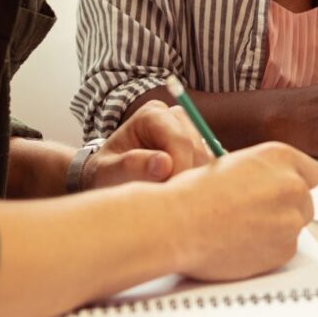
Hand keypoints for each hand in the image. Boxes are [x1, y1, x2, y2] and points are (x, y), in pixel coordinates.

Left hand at [83, 101, 209, 188]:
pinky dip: (198, 184)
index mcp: (152, 114)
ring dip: (193, 183)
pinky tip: (178, 194)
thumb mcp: (108, 172)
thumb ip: (132, 166)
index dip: (180, 170)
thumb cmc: (106, 174)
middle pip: (198, 150)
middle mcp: (175, 116)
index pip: (180, 141)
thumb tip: (164, 164)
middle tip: (166, 202)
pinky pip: (211, 167)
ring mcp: (190, 130)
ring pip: (208, 160)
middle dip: (186, 179)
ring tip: (167, 197)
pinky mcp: (200, 147)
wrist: (110, 178)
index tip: (168, 197)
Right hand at [166, 142, 317, 280]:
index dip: (293, 183)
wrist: (179, 223)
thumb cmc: (195, 192)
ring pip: (294, 225)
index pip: (310, 172)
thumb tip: (270, 183)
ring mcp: (291, 218)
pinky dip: (268, 250)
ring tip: (242, 229)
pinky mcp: (285, 249)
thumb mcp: (232, 164)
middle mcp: (291, 184)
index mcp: (279, 156)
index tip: (281, 192)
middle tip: (256, 214)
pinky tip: (240, 244)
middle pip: (304, 200)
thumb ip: (261, 172)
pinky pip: (284, 249)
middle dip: (285, 208)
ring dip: (276, 229)